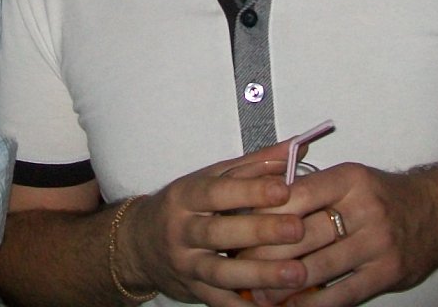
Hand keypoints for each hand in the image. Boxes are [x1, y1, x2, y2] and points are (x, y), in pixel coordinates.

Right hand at [116, 143, 314, 305]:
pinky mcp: (194, 292)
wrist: (140, 244)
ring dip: (260, 274)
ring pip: (221, 273)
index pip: (216, 192)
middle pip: (218, 232)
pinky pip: (221, 304)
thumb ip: (253, 165)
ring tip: (297, 273)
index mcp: (186, 196)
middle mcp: (182, 231)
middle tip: (297, 229)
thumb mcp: (210, 177)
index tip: (283, 189)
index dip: (249, 190)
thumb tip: (296, 147)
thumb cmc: (185, 206)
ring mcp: (186, 265)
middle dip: (259, 231)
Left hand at [238, 164, 437, 306]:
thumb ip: (309, 188)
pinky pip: (341, 293)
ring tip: (257, 291)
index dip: (264, 212)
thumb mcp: (348, 178)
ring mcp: (377, 243)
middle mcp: (365, 209)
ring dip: (282, 284)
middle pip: (302, 234)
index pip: (296, 195)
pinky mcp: (386, 273)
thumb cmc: (381, 196)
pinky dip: (312, 304)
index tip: (239, 224)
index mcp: (349, 179)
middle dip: (265, 251)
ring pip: (318, 267)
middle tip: (237, 263)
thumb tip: (258, 204)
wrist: (436, 214)